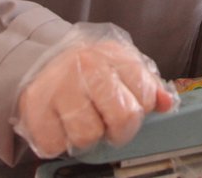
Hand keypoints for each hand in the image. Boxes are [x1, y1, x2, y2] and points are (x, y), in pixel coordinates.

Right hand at [12, 35, 176, 157]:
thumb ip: (147, 84)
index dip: (140, 108)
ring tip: (80, 119)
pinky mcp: (34, 109)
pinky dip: (58, 142)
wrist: (41, 58)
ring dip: (86, 136)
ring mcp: (58, 88)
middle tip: (107, 123)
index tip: (128, 105)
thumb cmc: (87, 67)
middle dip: (119, 130)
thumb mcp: (121, 65)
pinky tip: (59, 123)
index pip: (146, 95)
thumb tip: (167, 103)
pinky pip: (55, 145)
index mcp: (113, 56)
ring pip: (88, 137)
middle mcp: (86, 68)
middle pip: (123, 119)